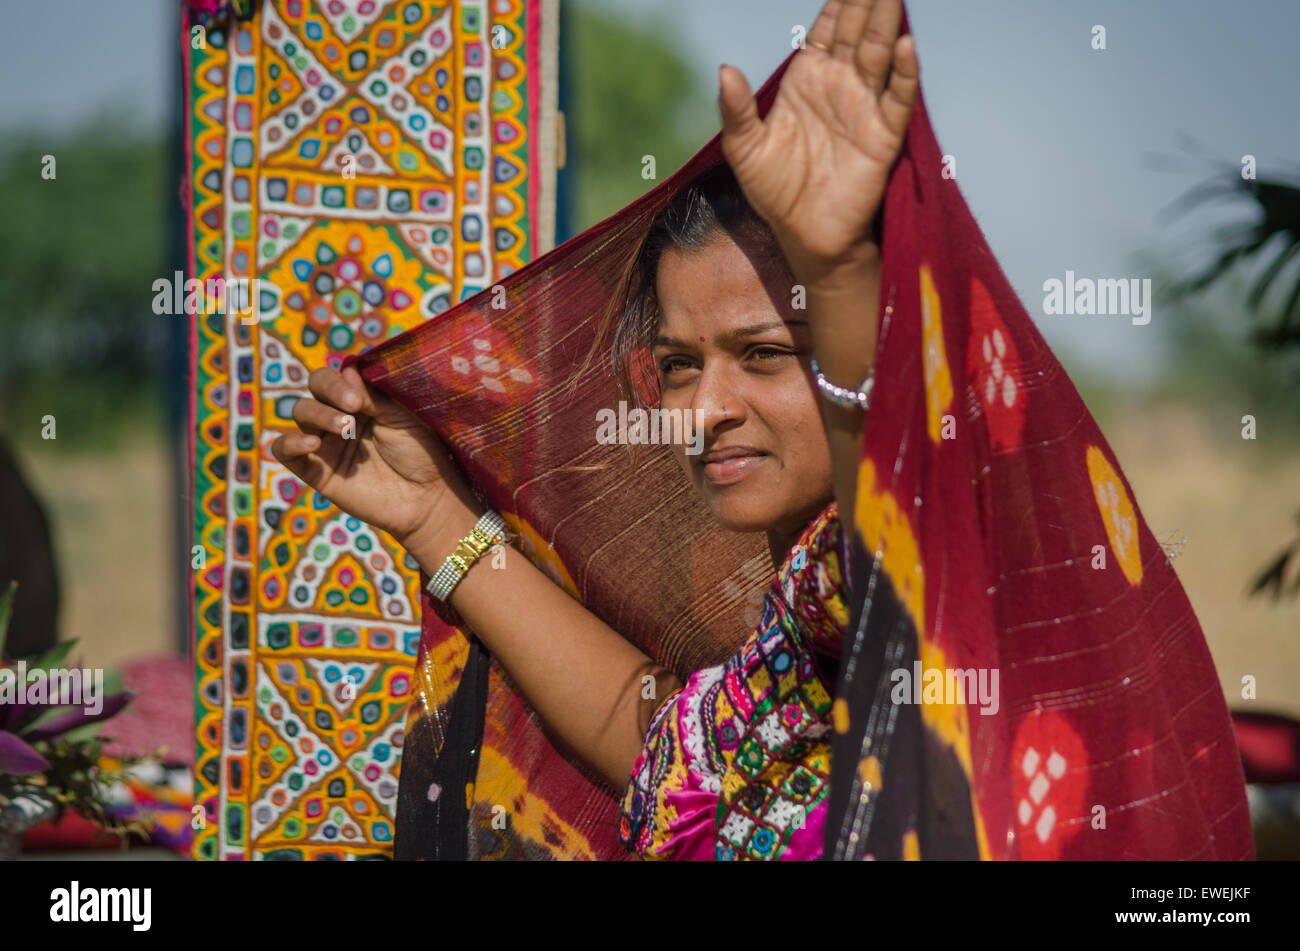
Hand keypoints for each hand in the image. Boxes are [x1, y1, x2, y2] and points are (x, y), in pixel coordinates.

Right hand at [271, 366, 478, 551]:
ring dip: (319, 414)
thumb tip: (348, 370)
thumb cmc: (421, 454)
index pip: (336, 377)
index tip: (358, 397)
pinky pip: (284, 451)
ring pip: (301, 413)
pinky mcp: (315, 470)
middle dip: (330, 392)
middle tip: (354, 408)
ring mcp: (326, 443)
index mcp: (361, 401)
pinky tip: (313, 445)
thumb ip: (374, 396)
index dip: (340, 382)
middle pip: (314, 389)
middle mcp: (339, 417)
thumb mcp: (402, 418)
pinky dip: (290, 442)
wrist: (425, 498)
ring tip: (345, 428)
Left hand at [717, 0, 917, 288]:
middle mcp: (840, 85)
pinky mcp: (883, 136)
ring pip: (879, 54)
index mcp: (806, 80)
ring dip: (887, 22)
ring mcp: (864, 107)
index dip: (838, 1)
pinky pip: (898, 98)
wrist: (804, 235)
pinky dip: (904, 72)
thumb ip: (735, 109)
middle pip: (857, 31)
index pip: (827, 28)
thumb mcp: (744, 149)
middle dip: (866, 0)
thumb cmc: (774, 191)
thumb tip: (724, 69)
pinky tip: (907, 45)